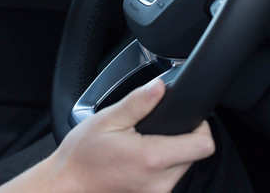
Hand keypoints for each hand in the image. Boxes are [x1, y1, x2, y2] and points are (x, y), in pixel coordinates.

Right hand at [46, 79, 214, 192]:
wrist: (66, 185)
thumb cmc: (82, 154)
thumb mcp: (108, 119)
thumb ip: (138, 102)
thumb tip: (160, 86)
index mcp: (152, 158)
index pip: (203, 145)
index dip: (201, 126)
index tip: (188, 116)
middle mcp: (160, 181)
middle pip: (194, 155)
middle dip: (182, 137)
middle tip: (156, 125)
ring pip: (182, 167)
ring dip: (171, 152)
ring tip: (144, 141)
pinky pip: (168, 178)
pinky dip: (160, 165)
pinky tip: (139, 157)